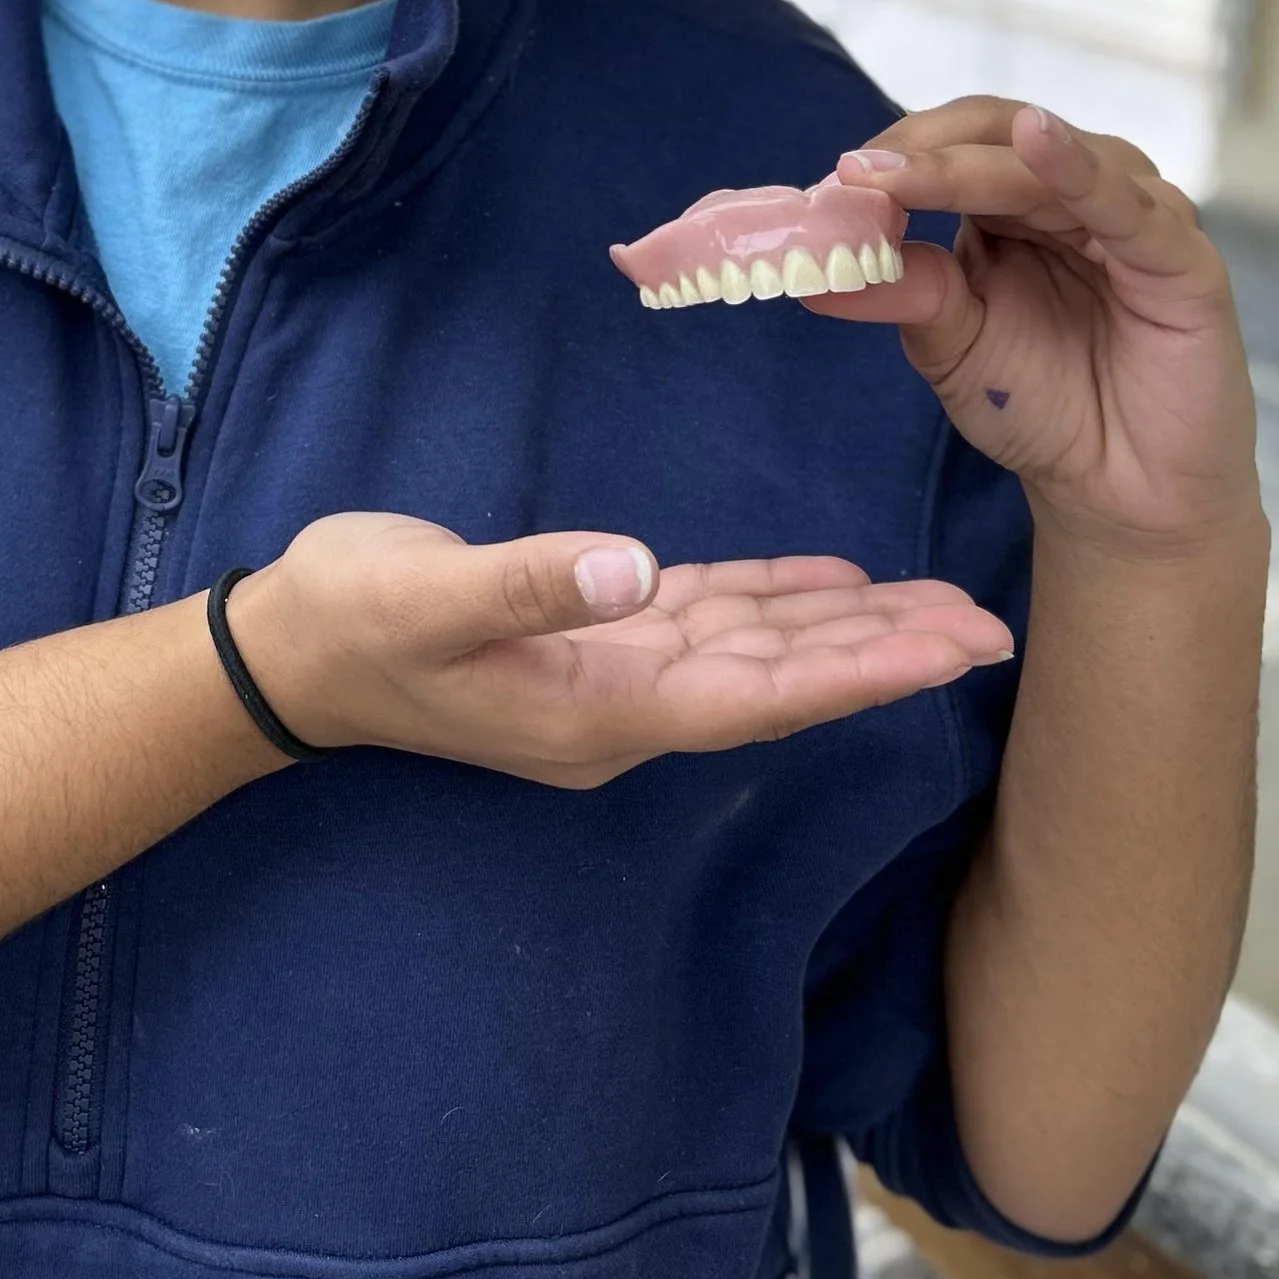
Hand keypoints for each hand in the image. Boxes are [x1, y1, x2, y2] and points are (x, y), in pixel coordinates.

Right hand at [219, 512, 1012, 788]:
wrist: (284, 654)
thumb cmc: (350, 620)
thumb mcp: (426, 596)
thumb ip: (529, 585)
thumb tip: (634, 569)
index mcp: (599, 709)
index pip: (756, 694)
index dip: (855, 671)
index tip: (946, 654)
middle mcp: (624, 706)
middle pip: (780, 682)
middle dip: (883, 654)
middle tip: (994, 631)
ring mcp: (610, 677)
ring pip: (757, 651)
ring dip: (847, 628)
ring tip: (946, 608)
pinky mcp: (593, 636)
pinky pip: (709, 622)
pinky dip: (776, 600)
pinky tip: (832, 578)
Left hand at [821, 100, 1262, 558]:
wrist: (1121, 497)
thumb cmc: (1045, 409)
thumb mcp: (952, 347)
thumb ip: (904, 295)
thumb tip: (813, 273)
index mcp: (1017, 204)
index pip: (954, 144)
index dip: (893, 155)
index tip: (828, 187)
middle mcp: (1077, 194)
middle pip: (995, 137)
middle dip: (920, 153)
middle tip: (856, 176)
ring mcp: (1134, 217)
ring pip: (1047, 165)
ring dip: (969, 166)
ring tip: (902, 175)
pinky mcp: (1183, 259)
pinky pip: (1127, 204)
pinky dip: (1079, 167)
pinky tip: (1038, 139)